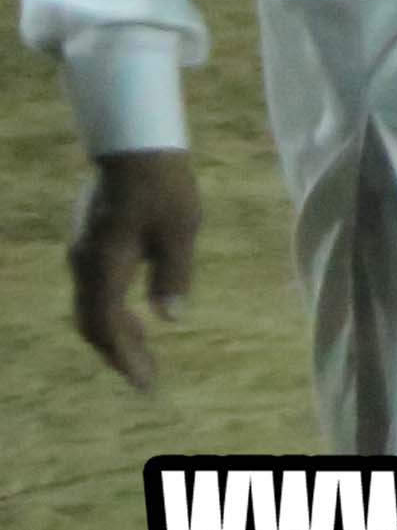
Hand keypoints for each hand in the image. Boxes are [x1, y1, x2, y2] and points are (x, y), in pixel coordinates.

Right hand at [69, 149, 200, 388]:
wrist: (135, 146)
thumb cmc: (163, 187)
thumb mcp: (180, 231)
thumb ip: (174, 274)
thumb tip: (172, 318)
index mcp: (104, 265)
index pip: (106, 324)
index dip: (124, 357)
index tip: (145, 384)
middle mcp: (84, 263)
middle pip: (91, 322)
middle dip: (118, 353)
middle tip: (147, 379)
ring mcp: (82, 253)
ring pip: (90, 308)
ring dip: (115, 335)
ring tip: (145, 357)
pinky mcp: (89, 243)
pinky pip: (93, 292)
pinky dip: (112, 314)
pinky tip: (136, 319)